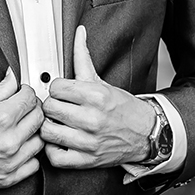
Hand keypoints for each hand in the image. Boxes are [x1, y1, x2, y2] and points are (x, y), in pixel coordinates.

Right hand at [0, 68, 44, 189]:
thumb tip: (13, 76)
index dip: (27, 92)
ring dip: (33, 131)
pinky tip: (20, 147)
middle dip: (33, 108)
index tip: (23, 93)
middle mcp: (9, 140)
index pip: (30, 99)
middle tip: (24, 107)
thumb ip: (1, 89)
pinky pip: (34, 164)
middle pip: (39, 118)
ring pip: (40, 140)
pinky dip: (30, 155)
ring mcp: (11, 161)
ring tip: (22, 128)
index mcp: (0, 119)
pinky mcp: (10, 177)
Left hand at [40, 26, 155, 168]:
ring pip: (48, 132)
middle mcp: (93, 120)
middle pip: (49, 108)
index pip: (56, 88)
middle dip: (52, 106)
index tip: (62, 92)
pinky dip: (53, 150)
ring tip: (57, 123)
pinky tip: (60, 141)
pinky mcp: (87, 161)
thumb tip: (78, 33)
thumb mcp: (101, 82)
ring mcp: (89, 142)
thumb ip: (83, 58)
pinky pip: (55, 157)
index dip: (56, 89)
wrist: (146, 134)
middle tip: (59, 107)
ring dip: (50, 127)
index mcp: (96, 97)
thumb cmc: (121, 108)